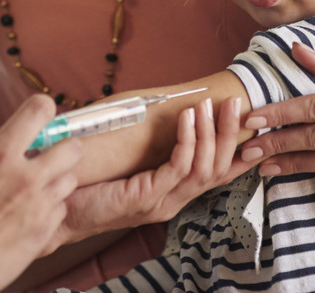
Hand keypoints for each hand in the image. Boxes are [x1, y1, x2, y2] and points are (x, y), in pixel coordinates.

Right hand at [0, 95, 80, 292]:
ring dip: (56, 177)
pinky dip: (50, 207)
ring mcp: (39, 206)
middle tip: (42, 153)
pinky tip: (28, 211)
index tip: (35, 116)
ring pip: (69, 178)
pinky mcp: (44, 233)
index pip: (40, 110)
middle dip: (60, 145)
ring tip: (32, 185)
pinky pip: (62, 209)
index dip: (40, 108)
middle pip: (71, 146)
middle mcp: (26, 177)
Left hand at [52, 96, 255, 247]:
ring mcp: (163, 201)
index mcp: (174, 193)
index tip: (255, 124)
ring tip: (210, 105)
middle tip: (236, 103)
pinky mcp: (148, 198)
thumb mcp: (130, 166)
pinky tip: (187, 118)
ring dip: (211, 133)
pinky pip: (179, 167)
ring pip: (205, 168)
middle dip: (231, 133)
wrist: (59, 211)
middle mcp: (175, 200)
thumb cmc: (92, 186)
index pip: (218, 174)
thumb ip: (151, 150)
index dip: (240, 151)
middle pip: (220, 169)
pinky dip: (188, 141)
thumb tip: (165, 113)